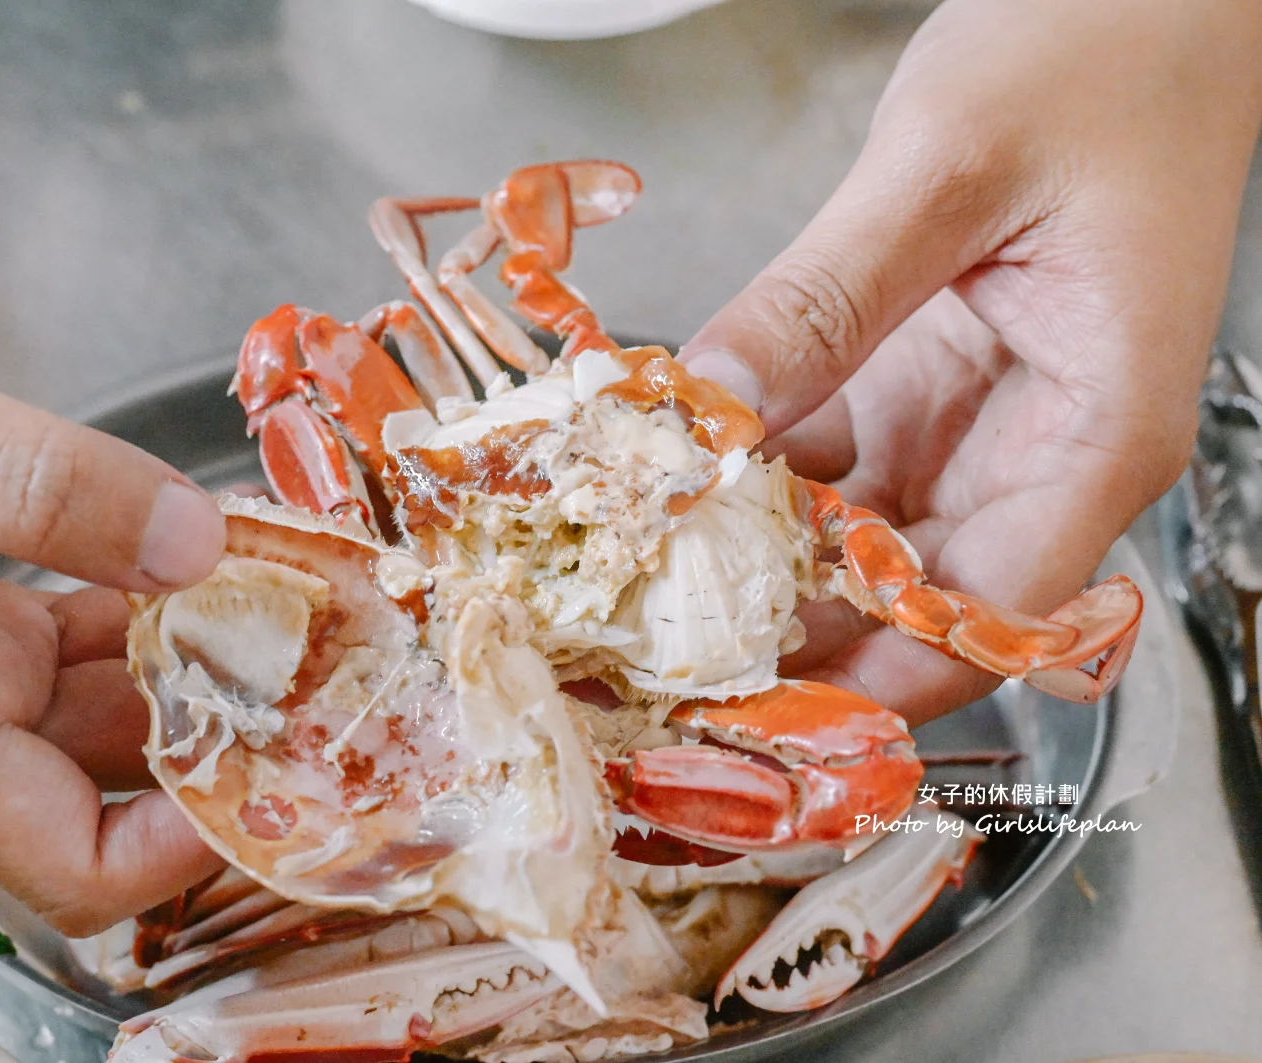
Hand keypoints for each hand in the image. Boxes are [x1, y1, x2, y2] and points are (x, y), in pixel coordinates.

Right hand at [0, 188, 228, 934]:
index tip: (281, 773)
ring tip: (290, 605)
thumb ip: (22, 472)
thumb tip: (186, 542)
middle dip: (215, 742)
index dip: (176, 851)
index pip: (51, 852)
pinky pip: (63, 646)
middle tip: (326, 660)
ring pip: (87, 713)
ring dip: (189, 675)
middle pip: (95, 785)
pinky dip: (139, 617)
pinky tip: (200, 562)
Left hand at [680, 0, 1261, 724]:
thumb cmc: (1108, 47)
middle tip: (648, 648)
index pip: (980, 622)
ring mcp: (972, 421)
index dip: (861, 682)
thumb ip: (826, 298)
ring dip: (756, 560)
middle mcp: (1038, 453)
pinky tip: (677, 469)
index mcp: (1093, 436)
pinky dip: (757, 474)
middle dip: (784, 634)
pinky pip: (828, 461)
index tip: (740, 706)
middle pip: (907, 603)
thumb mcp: (949, 167)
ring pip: (856, 541)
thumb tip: (712, 409)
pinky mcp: (918, 378)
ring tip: (635, 577)